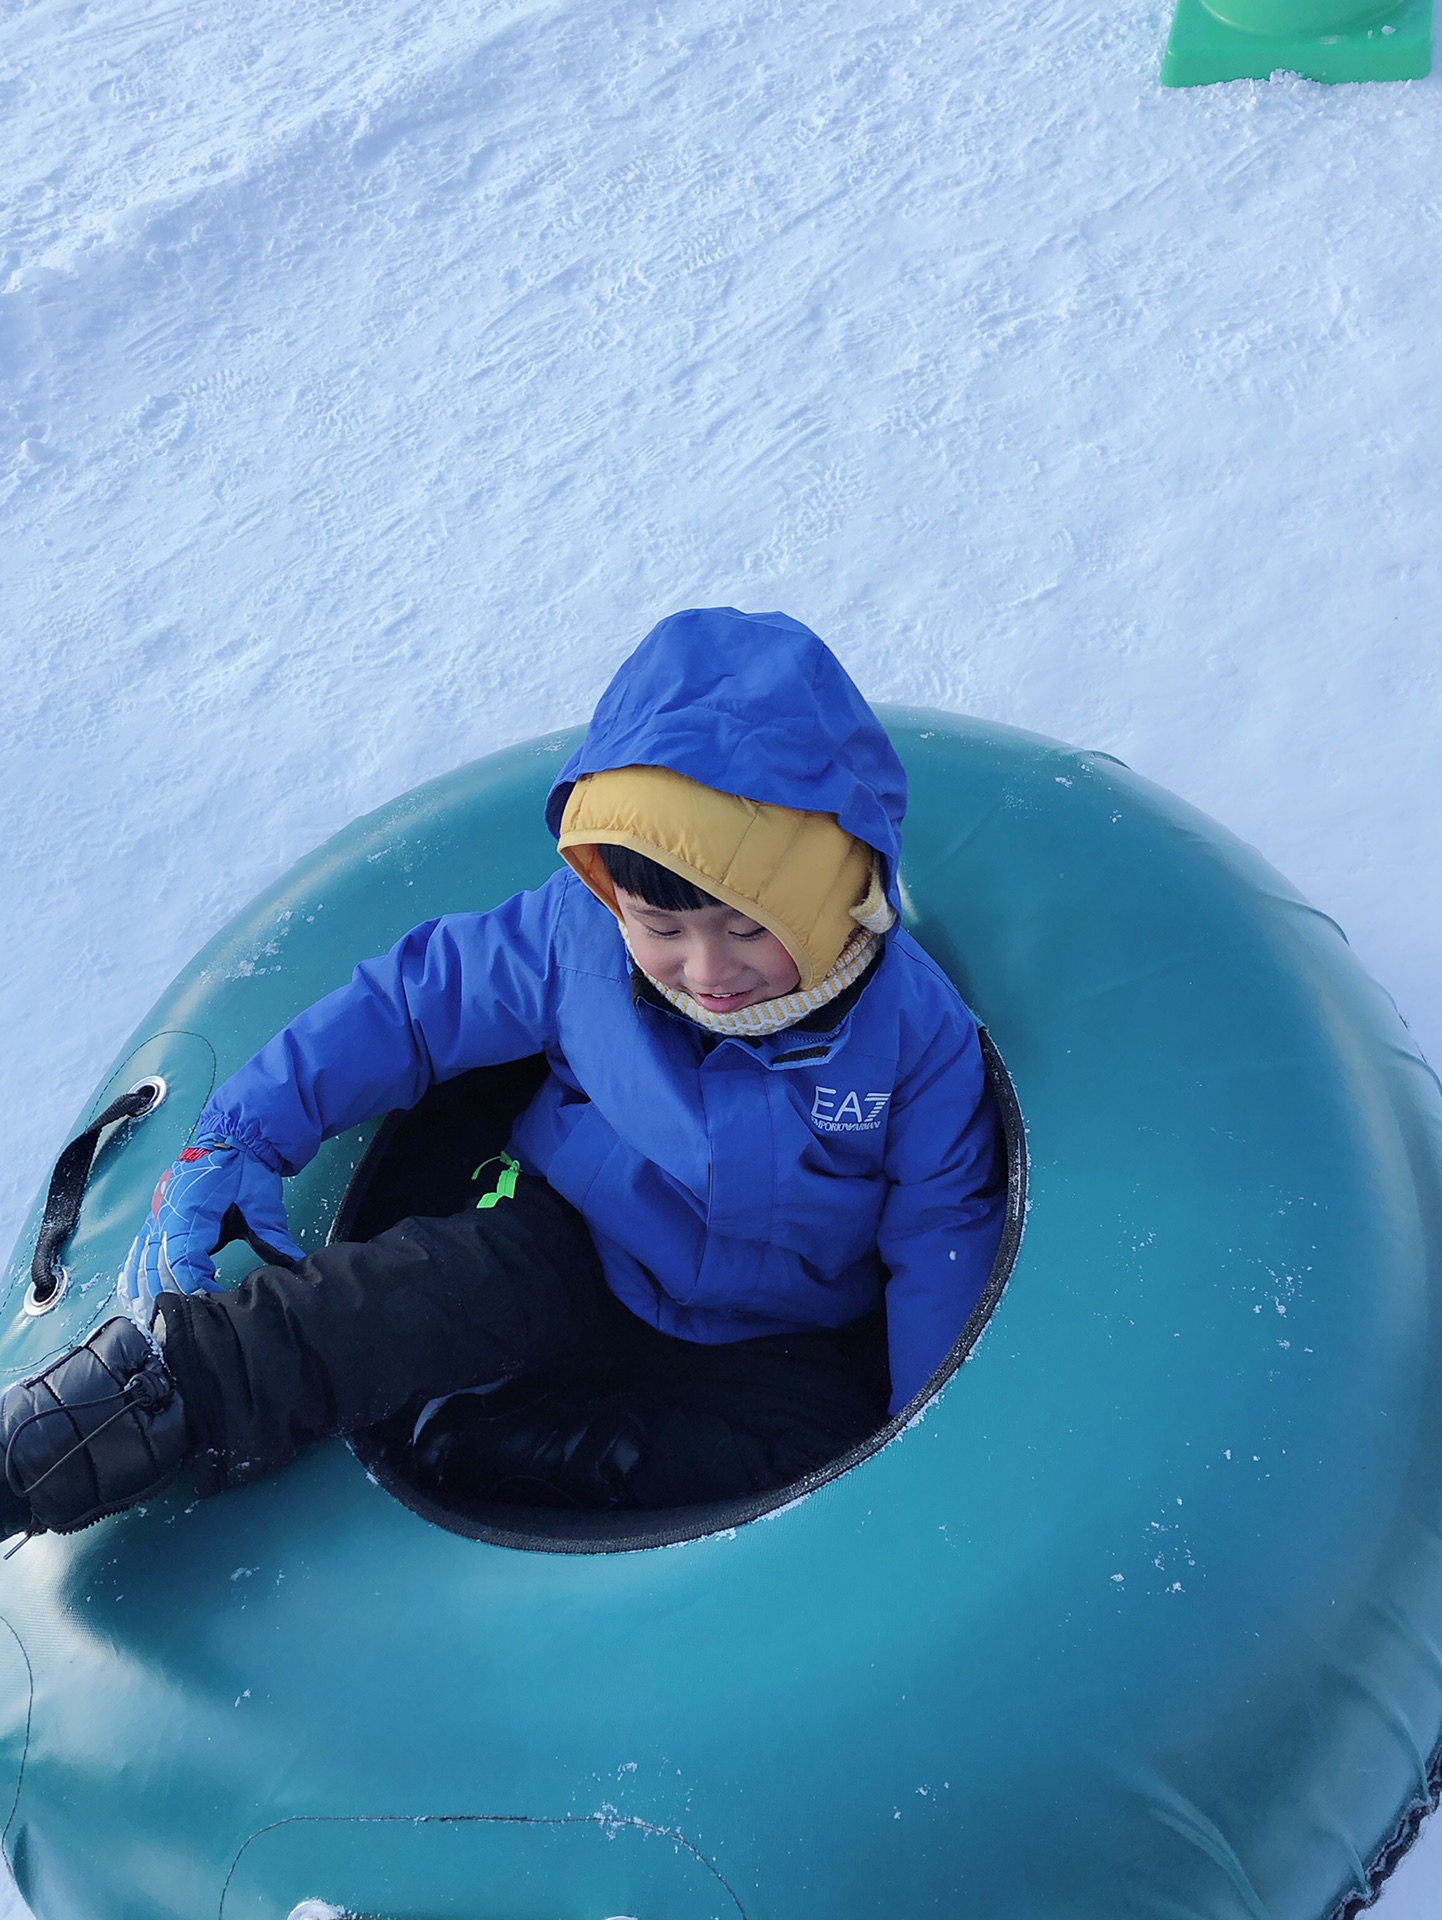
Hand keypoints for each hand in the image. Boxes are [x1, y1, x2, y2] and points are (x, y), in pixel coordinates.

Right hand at [118, 1139, 303, 1314]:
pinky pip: (138, 1248)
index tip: (209, 1302)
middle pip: (158, 1265)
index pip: (185, 1258)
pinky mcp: (156, 1218)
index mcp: (193, 1211)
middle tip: (179, 1322)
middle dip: (168, 1295)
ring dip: (145, 1290)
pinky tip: (132, 1293)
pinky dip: (133, 1272)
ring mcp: (158, 1216)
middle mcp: (168, 1215)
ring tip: (149, 1319)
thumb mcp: (263, 1203)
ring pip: (143, 1260)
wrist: (233, 1139)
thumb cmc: (245, 1170)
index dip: (193, 1285)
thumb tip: (295, 1265)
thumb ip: (273, 1237)